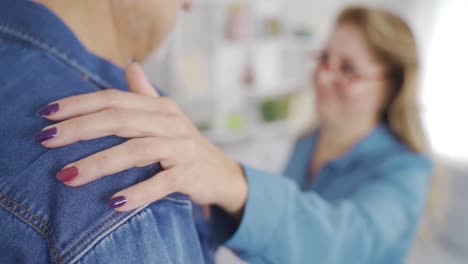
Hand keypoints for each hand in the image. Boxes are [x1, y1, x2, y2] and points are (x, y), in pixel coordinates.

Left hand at [35, 63, 247, 213]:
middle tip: (46, 140)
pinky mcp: (189, 174)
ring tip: (68, 176)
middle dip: (79, 129)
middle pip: (120, 120)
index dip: (79, 104)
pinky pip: (160, 183)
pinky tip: (114, 203)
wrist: (220, 172)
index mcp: (160, 107)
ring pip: (136, 150)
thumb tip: (129, 66)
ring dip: (99, 163)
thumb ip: (146, 94)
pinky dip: (137, 193)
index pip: (114, 99)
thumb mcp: (167, 117)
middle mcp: (171, 123)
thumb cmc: (184, 145)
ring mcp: (182, 148)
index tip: (47, 114)